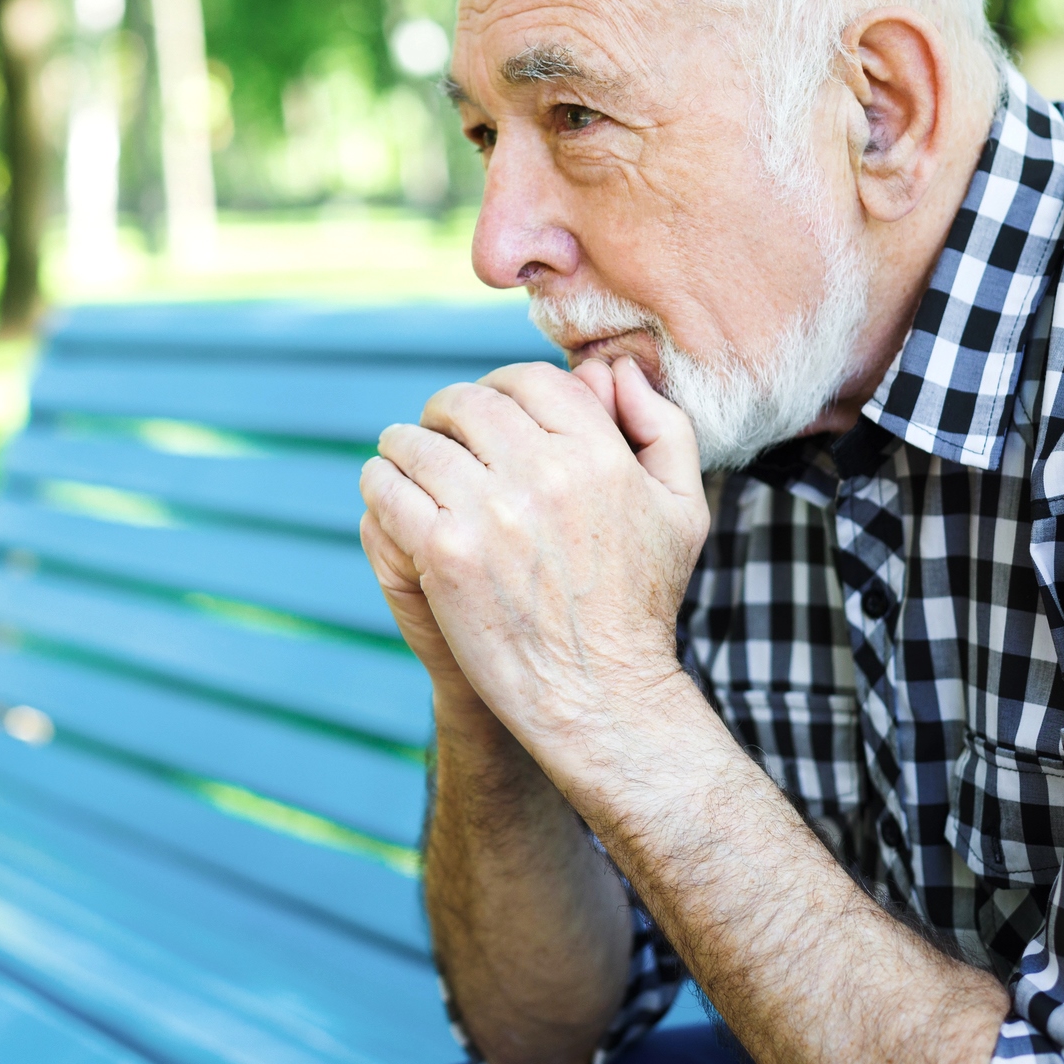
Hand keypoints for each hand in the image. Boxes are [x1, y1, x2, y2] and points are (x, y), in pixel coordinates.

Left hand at [359, 356, 709, 774]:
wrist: (600, 694)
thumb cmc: (641, 604)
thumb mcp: (682, 509)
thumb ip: (662, 427)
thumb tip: (616, 368)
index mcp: (599, 453)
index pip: (529, 381)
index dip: (499, 387)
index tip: (485, 410)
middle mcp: (544, 473)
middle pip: (468, 404)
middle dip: (445, 412)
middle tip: (436, 430)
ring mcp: (490, 512)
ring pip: (418, 442)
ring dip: (403, 445)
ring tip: (401, 458)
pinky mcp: (445, 553)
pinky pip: (389, 490)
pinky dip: (380, 483)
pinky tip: (386, 490)